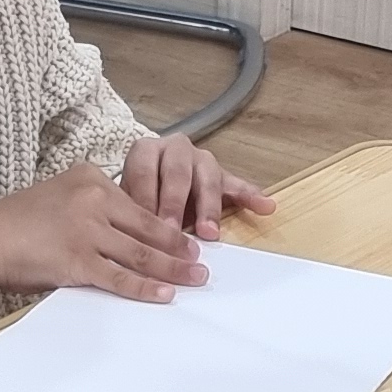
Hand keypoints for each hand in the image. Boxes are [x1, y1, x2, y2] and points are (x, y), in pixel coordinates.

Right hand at [0, 161, 212, 303]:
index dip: (164, 224)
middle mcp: (92, 199)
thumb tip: (122, 235)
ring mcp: (86, 230)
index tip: (183, 237)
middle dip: (178, 246)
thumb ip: (90, 208)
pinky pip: (118, 277)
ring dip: (172, 268)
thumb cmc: (14, 223)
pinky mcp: (77, 260)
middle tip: (201, 259)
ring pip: (140, 253)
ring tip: (194, 278)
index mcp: (89, 177)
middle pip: (147, 227)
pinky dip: (144, 287)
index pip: (136, 204)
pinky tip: (163, 294)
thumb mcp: (57, 197)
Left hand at [120, 135, 274, 244]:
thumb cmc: (137, 196)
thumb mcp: (126, 201)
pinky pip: (238, 184)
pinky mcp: (222, 175)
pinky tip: (266, 207)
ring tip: (210, 233)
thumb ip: (131, 213)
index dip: (144, 199)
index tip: (145, 225)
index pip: (144, 172)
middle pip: (177, 173)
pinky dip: (251, 195)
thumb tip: (130, 242)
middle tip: (173, 232)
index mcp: (146, 151)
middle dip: (174, 205)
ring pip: (208, 179)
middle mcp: (175, 149)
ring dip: (209, 208)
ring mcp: (201, 160)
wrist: (152, 185)